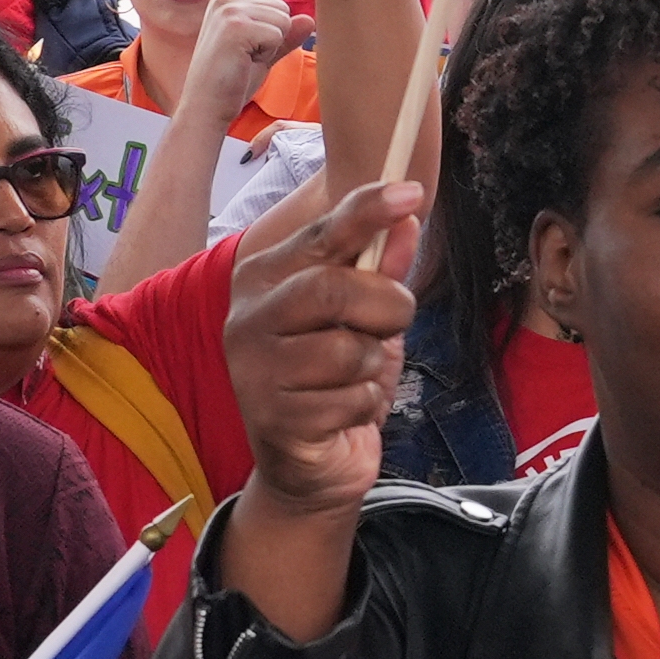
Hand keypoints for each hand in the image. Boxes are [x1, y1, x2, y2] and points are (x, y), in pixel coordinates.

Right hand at [185, 0, 301, 126]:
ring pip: (283, 20)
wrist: (207, 106)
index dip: (271, 27)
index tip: (248, 47)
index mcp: (228, 1)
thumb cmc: (232, 82)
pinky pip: (277, 35)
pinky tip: (243, 63)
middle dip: (274, 36)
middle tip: (246, 56)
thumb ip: (286, 34)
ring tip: (244, 59)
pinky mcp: (235, 27)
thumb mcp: (264, 53)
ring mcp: (229, 12)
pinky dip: (267, 55)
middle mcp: (226, 0)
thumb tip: (309, 19)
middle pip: (282, 7)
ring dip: (270, 46)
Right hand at [224, 178, 423, 518]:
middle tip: (395, 321)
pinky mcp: (271, 417)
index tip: (412, 191)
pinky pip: (349, 398)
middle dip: (386, 306)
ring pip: (347, 349)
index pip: (320, 234)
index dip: (367, 210)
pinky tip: (344, 413)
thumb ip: (382, 271)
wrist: (311, 467)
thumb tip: (408, 219)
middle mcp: (247, 317)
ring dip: (374, 366)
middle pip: (335, 289)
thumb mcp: (367, 320)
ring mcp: (254, 369)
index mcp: (264, 278)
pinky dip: (365, 404)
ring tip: (358, 378)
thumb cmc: (335, 380)